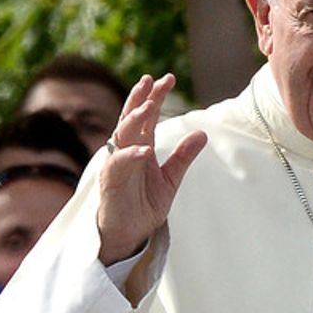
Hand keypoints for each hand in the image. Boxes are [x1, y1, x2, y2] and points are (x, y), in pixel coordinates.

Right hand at [96, 74, 207, 264]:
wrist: (129, 234)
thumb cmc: (144, 205)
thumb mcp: (170, 179)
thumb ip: (183, 156)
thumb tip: (202, 133)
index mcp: (139, 146)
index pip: (147, 116)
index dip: (156, 96)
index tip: (169, 78)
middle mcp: (125, 150)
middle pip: (131, 117)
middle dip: (140, 97)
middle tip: (152, 79)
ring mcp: (116, 164)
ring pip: (121, 135)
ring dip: (134, 119)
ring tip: (149, 105)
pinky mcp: (110, 182)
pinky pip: (119, 164)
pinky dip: (131, 155)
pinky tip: (144, 148)